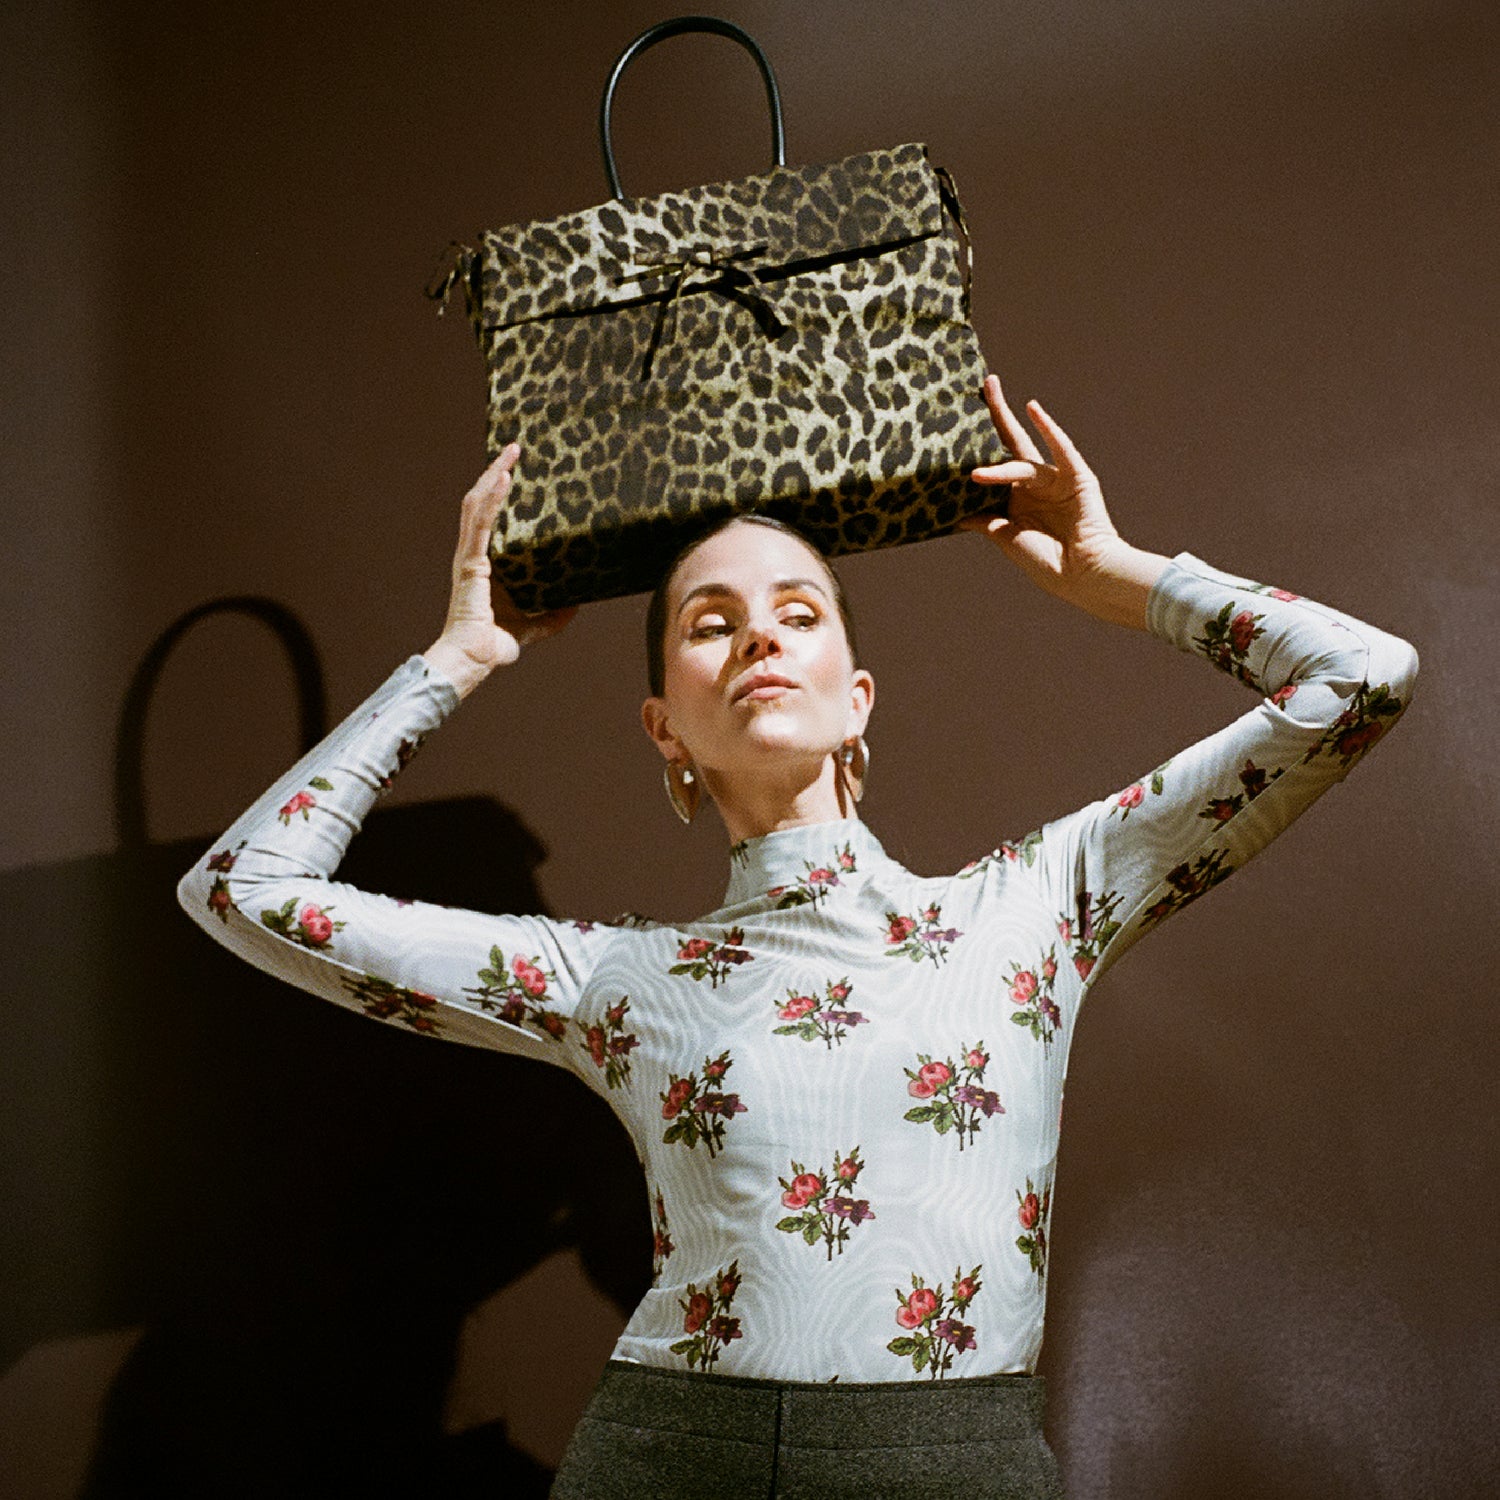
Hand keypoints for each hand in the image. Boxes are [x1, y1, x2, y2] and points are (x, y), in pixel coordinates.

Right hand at [424, 443, 576, 697]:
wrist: (474, 660)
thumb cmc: (493, 646)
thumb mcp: (535, 625)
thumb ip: (554, 615)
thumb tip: (577, 604)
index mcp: (485, 564)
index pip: (490, 518)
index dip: (498, 492)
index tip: (515, 470)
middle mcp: (474, 553)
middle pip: (482, 501)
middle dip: (497, 472)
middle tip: (516, 448)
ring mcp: (470, 556)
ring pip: (478, 504)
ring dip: (494, 475)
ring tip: (511, 453)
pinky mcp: (471, 563)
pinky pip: (481, 524)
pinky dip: (492, 499)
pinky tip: (504, 479)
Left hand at [958, 374, 1127, 600]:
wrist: (1081, 575)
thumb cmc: (1046, 562)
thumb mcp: (1006, 539)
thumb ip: (984, 522)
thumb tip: (954, 515)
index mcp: (1018, 497)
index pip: (994, 464)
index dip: (978, 448)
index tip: (957, 425)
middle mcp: (1035, 483)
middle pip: (1011, 441)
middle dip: (997, 413)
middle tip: (986, 382)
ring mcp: (1056, 478)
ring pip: (1023, 460)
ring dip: (1002, 459)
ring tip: (980, 459)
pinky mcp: (1077, 476)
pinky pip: (1061, 449)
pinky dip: (1049, 429)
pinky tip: (1033, 410)